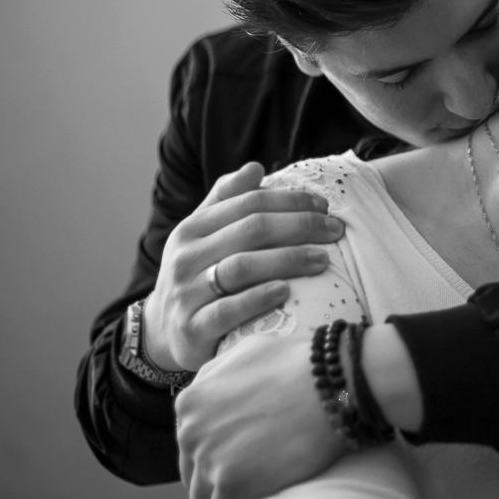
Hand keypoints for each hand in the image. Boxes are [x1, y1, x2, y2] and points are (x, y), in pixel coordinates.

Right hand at [143, 162, 343, 371]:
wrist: (164, 332)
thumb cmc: (196, 275)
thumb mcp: (202, 235)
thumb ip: (226, 200)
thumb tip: (255, 167)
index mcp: (192, 228)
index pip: (247, 203)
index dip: (290, 201)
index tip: (324, 207)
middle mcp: (186, 256)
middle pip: (250, 230)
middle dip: (299, 226)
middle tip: (334, 231)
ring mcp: (186, 293)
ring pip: (241, 267)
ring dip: (288, 259)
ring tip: (322, 259)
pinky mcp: (192, 328)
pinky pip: (227, 310)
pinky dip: (258, 299)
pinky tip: (285, 292)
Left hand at [177, 335, 344, 498]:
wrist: (329, 384)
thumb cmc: (294, 362)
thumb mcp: (244, 350)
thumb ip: (215, 374)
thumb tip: (207, 393)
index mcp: (190, 403)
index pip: (190, 439)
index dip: (214, 446)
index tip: (237, 451)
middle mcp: (190, 433)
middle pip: (193, 469)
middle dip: (217, 471)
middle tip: (249, 469)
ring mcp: (209, 461)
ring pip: (204, 493)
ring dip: (226, 491)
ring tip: (255, 482)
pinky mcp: (231, 485)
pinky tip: (260, 492)